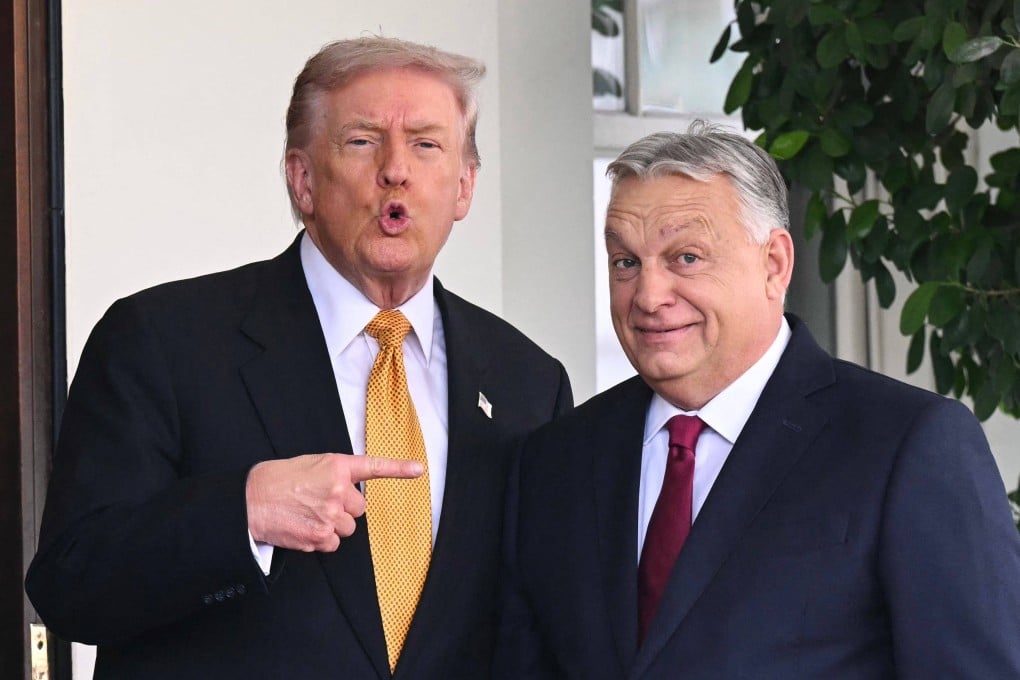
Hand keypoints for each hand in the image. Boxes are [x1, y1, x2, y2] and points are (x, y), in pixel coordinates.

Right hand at [245, 453, 422, 551]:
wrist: (250, 500)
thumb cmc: (278, 480)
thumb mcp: (311, 465)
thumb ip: (335, 476)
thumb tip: (349, 493)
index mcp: (336, 466)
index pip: (373, 467)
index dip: (399, 469)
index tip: (419, 469)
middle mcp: (338, 490)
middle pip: (359, 509)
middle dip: (343, 509)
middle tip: (319, 503)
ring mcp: (330, 515)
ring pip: (347, 529)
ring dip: (333, 526)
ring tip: (308, 515)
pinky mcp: (320, 536)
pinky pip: (333, 544)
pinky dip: (321, 540)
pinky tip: (304, 528)